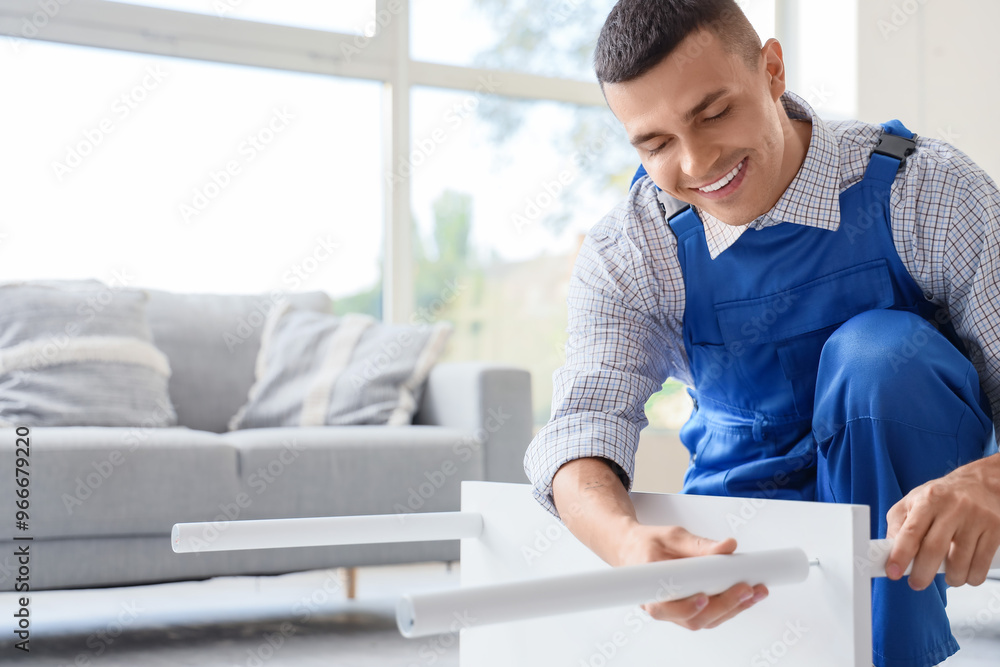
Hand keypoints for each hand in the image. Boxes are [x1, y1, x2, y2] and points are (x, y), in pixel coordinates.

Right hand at [618, 523, 768, 629]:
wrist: (632, 548)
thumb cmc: (647, 544)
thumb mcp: (671, 536)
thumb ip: (700, 545)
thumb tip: (727, 547)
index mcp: (649, 586)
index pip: (666, 606)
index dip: (687, 606)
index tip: (705, 597)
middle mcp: (660, 605)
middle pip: (693, 618)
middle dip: (724, 605)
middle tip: (745, 589)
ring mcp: (673, 612)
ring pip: (704, 621)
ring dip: (732, 609)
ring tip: (754, 592)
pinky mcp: (685, 611)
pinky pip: (707, 617)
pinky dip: (728, 608)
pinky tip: (745, 597)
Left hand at [885, 453, 999, 589]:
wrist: (983, 483)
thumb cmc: (944, 496)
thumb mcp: (914, 501)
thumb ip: (899, 524)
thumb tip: (889, 550)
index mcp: (928, 500)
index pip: (911, 531)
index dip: (900, 555)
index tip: (893, 572)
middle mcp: (952, 509)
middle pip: (934, 549)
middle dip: (922, 574)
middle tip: (917, 583)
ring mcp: (975, 520)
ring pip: (960, 562)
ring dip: (951, 578)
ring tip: (946, 577)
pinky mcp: (994, 531)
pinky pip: (981, 564)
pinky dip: (971, 577)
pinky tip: (965, 574)